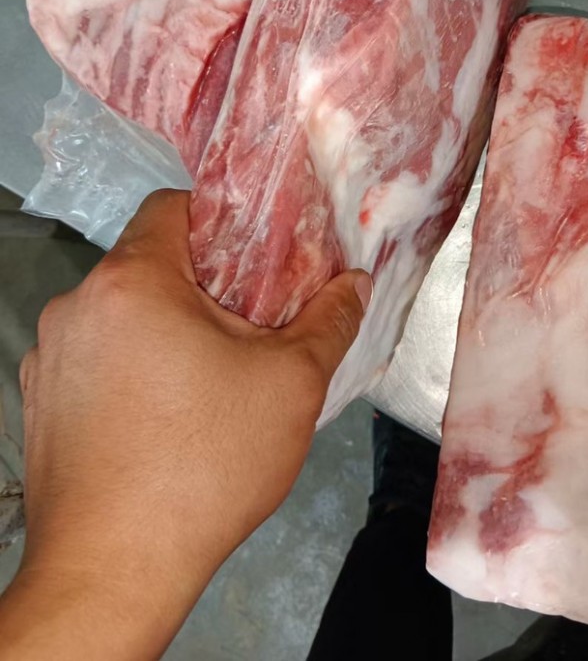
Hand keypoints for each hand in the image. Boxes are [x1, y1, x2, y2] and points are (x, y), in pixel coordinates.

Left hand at [0, 189, 370, 659]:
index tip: (258, 257)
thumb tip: (356, 284)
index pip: (171, 206)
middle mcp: (76, 306)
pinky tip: (166, 416)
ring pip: (122, 314)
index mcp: (132, 281)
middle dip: (202, 285)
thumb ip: (329, 321)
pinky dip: (131, 368)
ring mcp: (49, 358)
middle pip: (149, 263)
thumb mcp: (290, 385)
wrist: (114, 570)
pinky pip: (96, 360)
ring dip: (166, 329)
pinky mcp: (40, 405)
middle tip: (252, 323)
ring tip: (212, 376)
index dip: (220, 220)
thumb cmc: (204, 464)